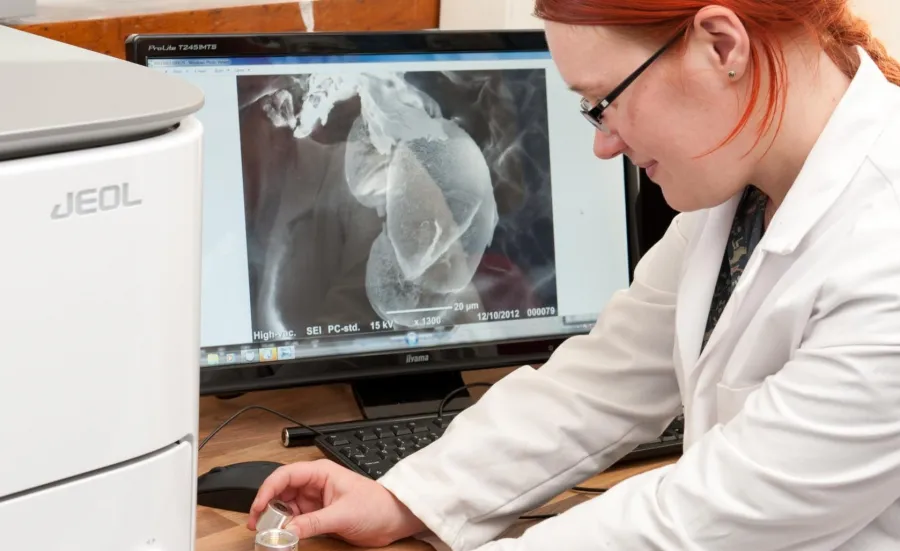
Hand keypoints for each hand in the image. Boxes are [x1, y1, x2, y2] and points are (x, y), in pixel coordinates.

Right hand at [247, 459, 426, 546]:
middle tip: (257, 524)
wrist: (394, 520)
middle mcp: (315, 483)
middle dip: (267, 506)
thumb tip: (287, 531)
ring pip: (285, 506)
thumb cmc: (376, 506)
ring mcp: (315, 499)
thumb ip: (314, 523)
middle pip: (281, 490)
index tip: (257, 508)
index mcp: (320, 472)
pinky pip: (295, 519)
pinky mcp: (318, 515)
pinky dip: (286, 528)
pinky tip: (282, 536)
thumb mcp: (343, 514)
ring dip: (275, 519)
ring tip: (267, 533)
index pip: (285, 475)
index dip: (267, 489)